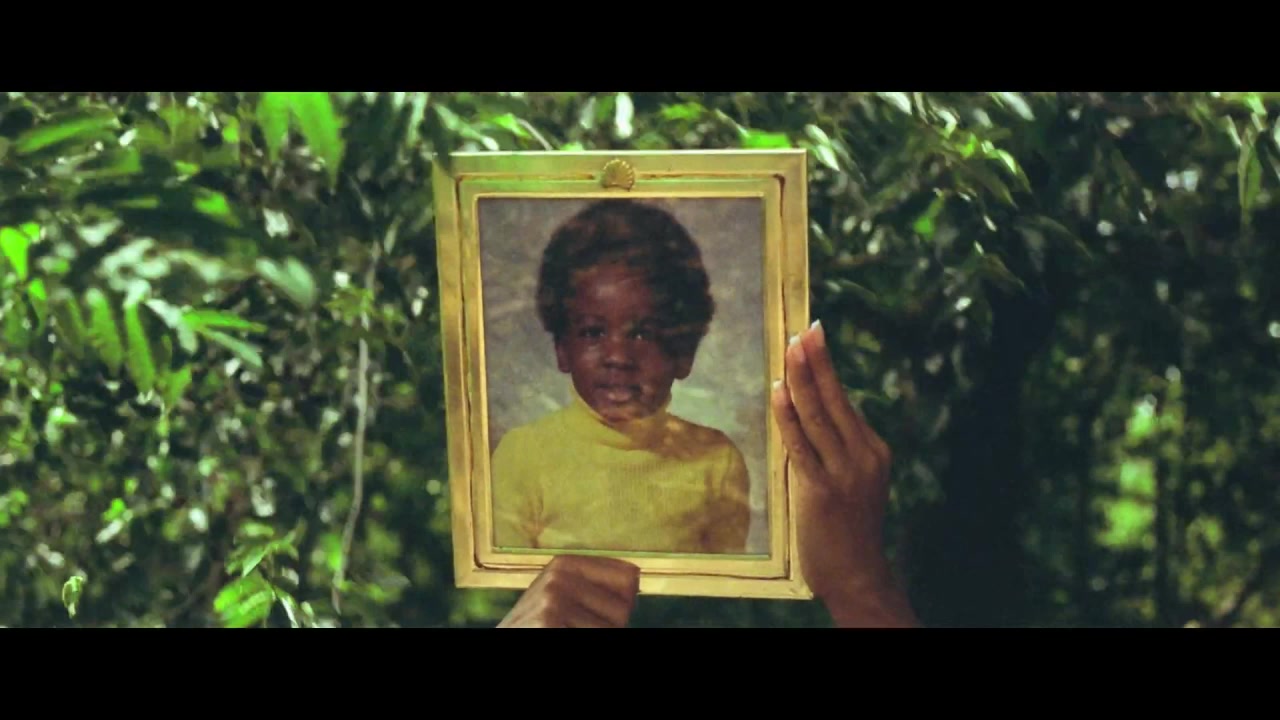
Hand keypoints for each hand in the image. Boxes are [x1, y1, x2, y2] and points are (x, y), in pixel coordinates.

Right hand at [497, 555, 639, 627]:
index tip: (593, 611)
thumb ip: (592, 585)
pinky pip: (595, 637)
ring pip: (612, 628)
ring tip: (568, 632)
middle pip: (623, 608)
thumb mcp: (559, 597)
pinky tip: (559, 635)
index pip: (628, 578)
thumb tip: (635, 578)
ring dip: (596, 637)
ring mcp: (552, 601)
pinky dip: (583, 641)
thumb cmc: (536, 625)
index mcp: (564, 564)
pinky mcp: (548, 622)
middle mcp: (558, 576)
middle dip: (609, 625)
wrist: (506, 637)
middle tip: (575, 627)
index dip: (620, 603)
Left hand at [771, 320, 918, 626]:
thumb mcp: (853, 481)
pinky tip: (778, 393)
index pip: (845, 401)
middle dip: (817, 361)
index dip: (827, 367)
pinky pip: (800, 444)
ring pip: (818, 415)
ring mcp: (844, 472)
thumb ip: (836, 450)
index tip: (815, 335)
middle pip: (835, 399)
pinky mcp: (820, 489)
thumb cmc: (848, 528)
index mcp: (875, 450)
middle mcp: (864, 456)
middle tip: (804, 329)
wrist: (857, 573)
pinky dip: (788, 415)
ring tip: (789, 349)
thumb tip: (805, 413)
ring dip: (801, 379)